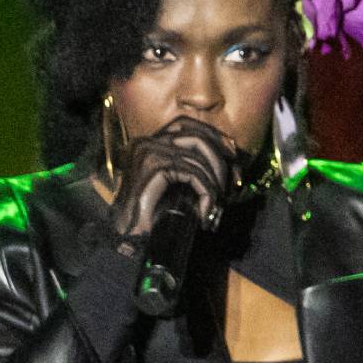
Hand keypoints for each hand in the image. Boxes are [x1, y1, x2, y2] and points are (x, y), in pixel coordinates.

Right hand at [109, 115, 237, 245]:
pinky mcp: (152, 167)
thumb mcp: (179, 183)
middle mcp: (145, 142)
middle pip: (195, 135)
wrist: (129, 238)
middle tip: (233, 180)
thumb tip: (229, 155)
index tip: (233, 153)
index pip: (185, 124)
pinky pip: (193, 173)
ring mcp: (147, 152)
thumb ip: (195, 165)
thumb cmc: (154, 215)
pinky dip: (207, 192)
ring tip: (217, 203)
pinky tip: (206, 211)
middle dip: (219, 157)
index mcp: (148, 142)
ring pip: (197, 157)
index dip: (213, 135)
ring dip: (215, 181)